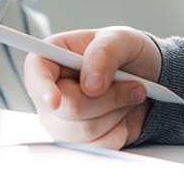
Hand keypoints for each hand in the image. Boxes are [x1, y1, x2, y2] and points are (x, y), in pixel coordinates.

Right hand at [23, 27, 160, 148]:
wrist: (148, 81)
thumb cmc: (127, 54)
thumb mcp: (122, 39)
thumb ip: (104, 54)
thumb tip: (90, 84)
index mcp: (52, 58)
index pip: (35, 73)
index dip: (42, 88)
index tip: (54, 101)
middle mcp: (50, 91)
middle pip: (68, 109)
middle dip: (108, 98)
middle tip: (133, 84)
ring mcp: (62, 120)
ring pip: (85, 131)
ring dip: (117, 112)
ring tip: (127, 95)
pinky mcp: (79, 141)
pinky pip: (98, 145)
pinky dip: (120, 131)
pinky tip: (122, 114)